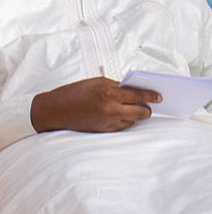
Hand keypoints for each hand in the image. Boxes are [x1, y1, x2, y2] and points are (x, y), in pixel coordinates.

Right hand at [30, 77, 160, 133]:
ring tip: (129, 109)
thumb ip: (115, 86)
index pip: (137, 94)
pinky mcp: (105, 130)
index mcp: (108, 91)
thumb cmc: (72, 93)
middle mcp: (110, 108)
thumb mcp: (94, 83)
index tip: (159, 96)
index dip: (150, 95)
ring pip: (133, 120)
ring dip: (134, 115)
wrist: (54, 110)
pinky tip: (119, 115)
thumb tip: (133, 91)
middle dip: (147, 108)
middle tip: (148, 105)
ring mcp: (108, 121)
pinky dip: (124, 120)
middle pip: (141, 112)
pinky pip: (122, 126)